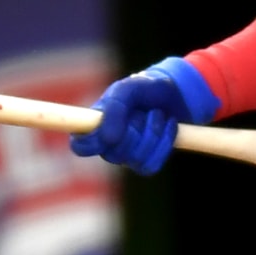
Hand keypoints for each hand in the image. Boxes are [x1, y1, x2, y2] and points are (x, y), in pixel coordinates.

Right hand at [69, 57, 219, 174]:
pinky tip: (168, 125)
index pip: (80, 146)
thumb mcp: (128, 89)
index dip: (92, 142)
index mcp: (96, 125)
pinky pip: (150, 165)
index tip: (109, 129)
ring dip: (152, 132)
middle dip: (134, 128)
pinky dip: (164, 143)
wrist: (176, 93)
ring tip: (157, 114)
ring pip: (135, 159)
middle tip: (143, 111)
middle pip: (113, 153)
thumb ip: (114, 108)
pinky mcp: (147, 162)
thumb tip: (108, 139)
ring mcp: (128, 156)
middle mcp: (109, 144)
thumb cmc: (145, 89)